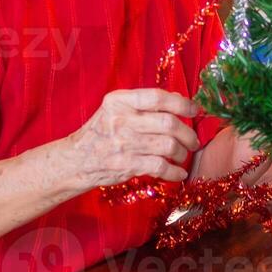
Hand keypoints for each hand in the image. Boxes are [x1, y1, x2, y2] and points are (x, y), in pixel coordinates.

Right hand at [65, 88, 201, 189]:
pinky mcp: (125, 165)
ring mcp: (123, 143)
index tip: (195, 110)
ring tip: (183, 155)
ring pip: (167, 145)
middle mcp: (122, 119)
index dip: (182, 104)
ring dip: (182, 153)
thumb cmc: (102, 132)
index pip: (158, 97)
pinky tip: (178, 173)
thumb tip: (180, 99)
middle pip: (168, 123)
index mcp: (120, 100)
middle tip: (194, 141)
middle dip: (188, 133)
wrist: (75, 160)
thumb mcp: (116, 110)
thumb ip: (145, 103)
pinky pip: (160, 167)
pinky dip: (174, 172)